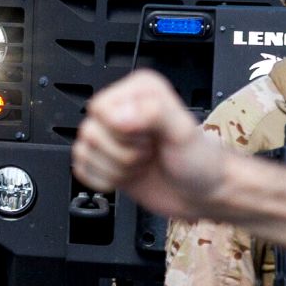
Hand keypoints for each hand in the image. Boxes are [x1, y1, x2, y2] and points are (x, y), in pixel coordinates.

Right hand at [73, 67, 237, 219]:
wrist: (204, 193)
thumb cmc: (200, 161)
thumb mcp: (182, 131)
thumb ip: (154, 113)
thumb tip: (119, 117)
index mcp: (139, 91)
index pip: (100, 107)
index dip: (120, 130)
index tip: (147, 137)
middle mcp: (122, 109)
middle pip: (90, 132)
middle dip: (121, 153)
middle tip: (148, 152)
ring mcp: (112, 137)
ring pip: (84, 152)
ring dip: (116, 168)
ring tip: (141, 163)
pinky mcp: (106, 161)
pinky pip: (82, 170)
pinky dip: (106, 181)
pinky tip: (129, 175)